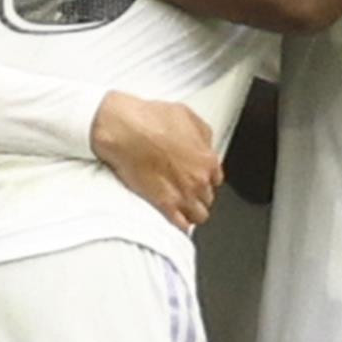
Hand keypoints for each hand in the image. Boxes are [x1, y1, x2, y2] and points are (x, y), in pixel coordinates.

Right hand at [90, 91, 223, 229]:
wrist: (125, 130)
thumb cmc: (151, 119)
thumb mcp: (188, 116)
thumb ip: (202, 135)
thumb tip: (205, 145)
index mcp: (207, 159)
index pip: (216, 179)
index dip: (205, 178)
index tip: (197, 178)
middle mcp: (199, 180)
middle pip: (207, 198)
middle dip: (198, 194)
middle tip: (185, 189)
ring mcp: (183, 195)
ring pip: (199, 215)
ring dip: (191, 211)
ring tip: (181, 207)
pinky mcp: (164, 205)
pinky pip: (182, 225)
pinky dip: (181, 224)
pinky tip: (175, 219)